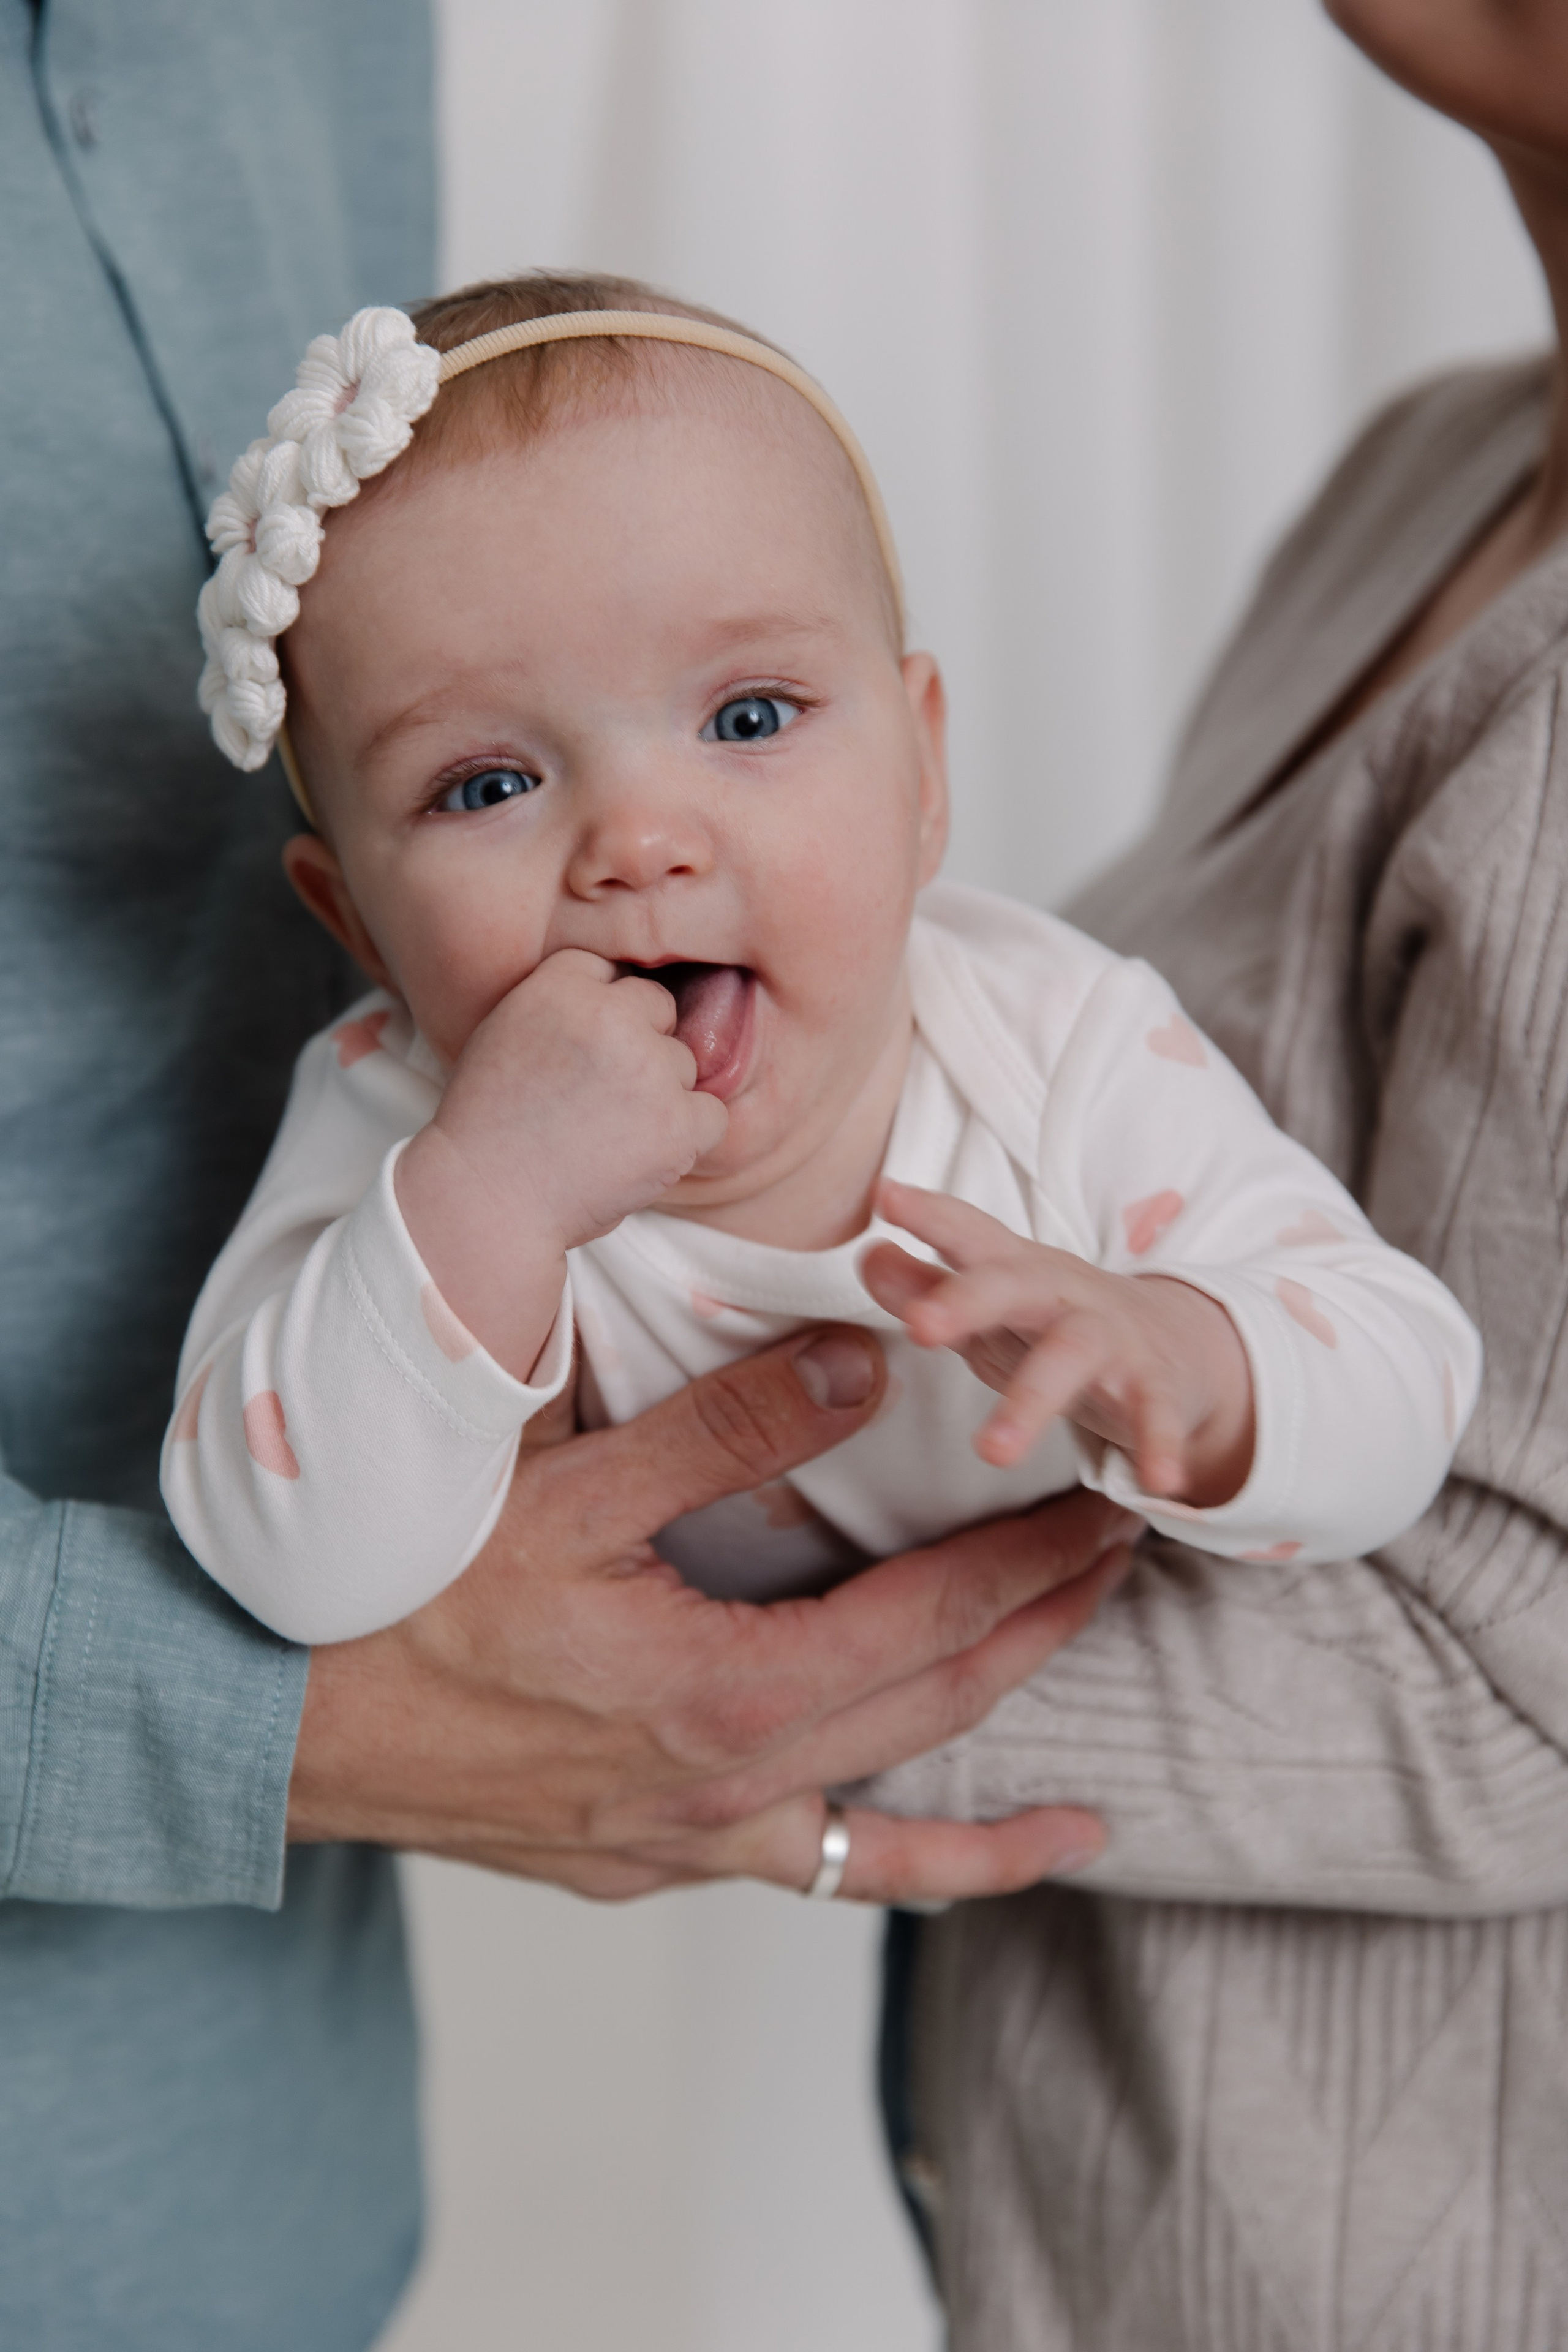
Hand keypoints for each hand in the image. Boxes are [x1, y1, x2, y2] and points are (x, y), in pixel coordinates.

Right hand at [288, 1324, 1138, 1903]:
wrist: (286, 1728)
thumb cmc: (412, 1606)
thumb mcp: (568, 1493)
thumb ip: (725, 1433)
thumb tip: (862, 1367)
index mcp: (727, 1693)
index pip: (930, 1617)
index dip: (1031, 1561)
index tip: (1108, 1510)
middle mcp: (733, 1789)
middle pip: (936, 1706)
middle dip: (1043, 1632)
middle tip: (1125, 1567)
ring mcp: (699, 1842)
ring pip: (893, 1817)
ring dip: (997, 1780)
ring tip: (1090, 1784)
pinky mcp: (658, 1864)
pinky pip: (820, 1873)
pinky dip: (910, 1872)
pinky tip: (967, 1866)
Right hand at [395, 948, 727, 1376]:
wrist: (485, 1200)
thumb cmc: (490, 1125)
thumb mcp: (506, 1033)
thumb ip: (565, 1003)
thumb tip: (628, 993)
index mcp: (559, 985)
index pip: (611, 970)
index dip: (603, 1014)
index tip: (585, 1051)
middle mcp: (609, 1015)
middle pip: (658, 1009)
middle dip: (639, 1047)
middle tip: (596, 1097)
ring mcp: (648, 1068)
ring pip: (685, 1063)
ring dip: (661, 1094)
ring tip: (606, 1133)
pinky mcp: (677, 1122)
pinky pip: (713, 1114)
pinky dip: (687, 1136)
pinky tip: (642, 1153)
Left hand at [864, 1179, 1254, 1508]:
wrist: (1177, 1341)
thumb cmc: (1054, 1323)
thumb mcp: (990, 1308)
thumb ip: (928, 1287)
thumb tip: (867, 1257)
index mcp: (1014, 1271)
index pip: (969, 1235)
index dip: (930, 1215)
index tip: (886, 1196)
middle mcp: (1061, 1294)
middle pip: (1012, 1286)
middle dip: (966, 1301)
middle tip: (919, 1327)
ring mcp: (1111, 1338)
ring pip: (1069, 1359)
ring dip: (1031, 1403)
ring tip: (992, 1453)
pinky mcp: (1155, 1384)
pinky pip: (1155, 1415)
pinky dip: (1159, 1445)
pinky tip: (1158, 1482)